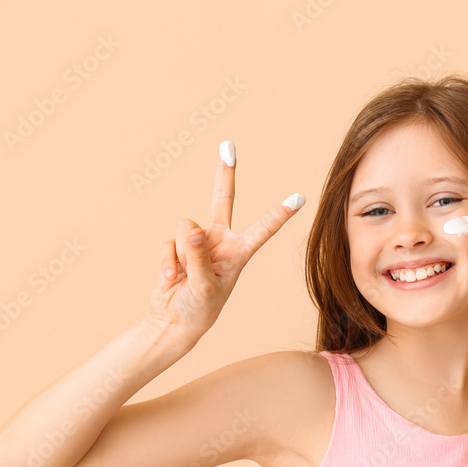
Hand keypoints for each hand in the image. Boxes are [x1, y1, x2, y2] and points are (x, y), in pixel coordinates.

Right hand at [145, 141, 305, 344]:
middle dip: (224, 173)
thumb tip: (191, 230)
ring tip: (183, 277)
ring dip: (180, 254)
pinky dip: (167, 262)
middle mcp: (221, 241)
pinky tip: (171, 279)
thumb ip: (197, 258)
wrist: (173, 321)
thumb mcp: (204, 287)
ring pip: (185, 228)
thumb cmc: (199, 309)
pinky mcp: (176, 246)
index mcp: (239, 253)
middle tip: (228, 146)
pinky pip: (167, 243)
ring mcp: (197, 242)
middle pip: (222, 199)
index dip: (280, 213)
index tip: (300, 197)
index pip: (263, 229)